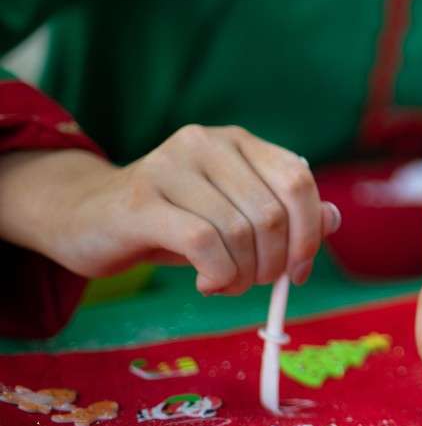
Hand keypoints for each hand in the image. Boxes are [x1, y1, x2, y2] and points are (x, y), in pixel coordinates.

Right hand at [0, 125, 340, 294]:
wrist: (83, 216)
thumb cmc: (172, 219)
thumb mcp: (232, 215)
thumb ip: (284, 215)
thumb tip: (334, 219)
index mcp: (238, 142)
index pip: (298, 180)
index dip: (309, 231)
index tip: (301, 270)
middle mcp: (207, 143)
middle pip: (271, 213)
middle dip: (273, 262)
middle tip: (256, 283)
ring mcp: (170, 166)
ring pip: (239, 231)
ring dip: (243, 274)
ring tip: (225, 283)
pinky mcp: (141, 200)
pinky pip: (203, 242)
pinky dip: (218, 274)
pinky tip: (208, 283)